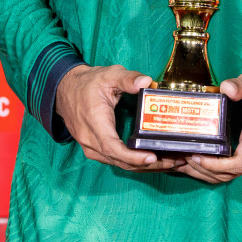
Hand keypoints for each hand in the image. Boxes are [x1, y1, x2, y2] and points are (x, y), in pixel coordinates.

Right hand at [54, 65, 183, 171]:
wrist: (65, 90)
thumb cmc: (88, 83)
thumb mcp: (108, 75)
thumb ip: (128, 78)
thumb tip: (146, 82)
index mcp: (95, 123)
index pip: (113, 148)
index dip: (133, 157)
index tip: (152, 157)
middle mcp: (91, 141)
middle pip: (121, 161)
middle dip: (149, 165)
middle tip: (176, 160)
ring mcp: (92, 148)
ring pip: (120, 164)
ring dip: (145, 167)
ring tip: (171, 162)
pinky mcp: (95, 150)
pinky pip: (116, 161)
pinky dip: (135, 163)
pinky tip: (154, 160)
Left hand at [175, 67, 241, 184]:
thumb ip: (240, 85)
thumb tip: (227, 88)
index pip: (237, 163)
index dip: (215, 165)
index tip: (197, 155)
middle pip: (230, 173)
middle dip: (205, 170)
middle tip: (183, 158)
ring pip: (231, 175)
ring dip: (208, 173)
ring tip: (186, 163)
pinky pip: (233, 169)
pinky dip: (215, 170)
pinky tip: (199, 163)